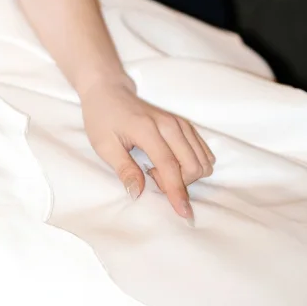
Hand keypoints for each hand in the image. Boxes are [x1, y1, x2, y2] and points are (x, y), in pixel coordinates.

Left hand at [79, 76, 214, 220]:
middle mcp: (170, 125)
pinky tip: (169, 162)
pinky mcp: (185, 125)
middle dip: (178, 183)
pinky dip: (192, 165)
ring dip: (186, 174)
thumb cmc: (103, 118)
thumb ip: (124, 169)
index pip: (170, 166)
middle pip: (193, 166)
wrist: (109, 92)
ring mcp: (180, 124)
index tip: (183, 213)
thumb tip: (138, 193)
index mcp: (148, 130)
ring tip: (158, 168)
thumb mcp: (104, 146)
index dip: (177, 192)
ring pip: (202, 160)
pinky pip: (203, 152)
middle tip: (150, 175)